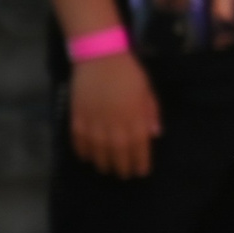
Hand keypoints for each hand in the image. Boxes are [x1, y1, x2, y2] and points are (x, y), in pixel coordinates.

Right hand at [72, 52, 159, 177]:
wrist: (100, 56)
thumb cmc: (128, 72)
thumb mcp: (147, 91)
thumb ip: (150, 113)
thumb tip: (155, 135)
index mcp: (134, 117)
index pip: (139, 146)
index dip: (140, 162)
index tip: (141, 172)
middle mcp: (114, 123)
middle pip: (118, 152)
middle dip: (122, 167)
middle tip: (124, 176)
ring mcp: (94, 120)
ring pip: (98, 150)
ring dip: (102, 163)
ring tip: (106, 170)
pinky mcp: (78, 115)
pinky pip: (78, 139)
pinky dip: (82, 150)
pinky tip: (86, 157)